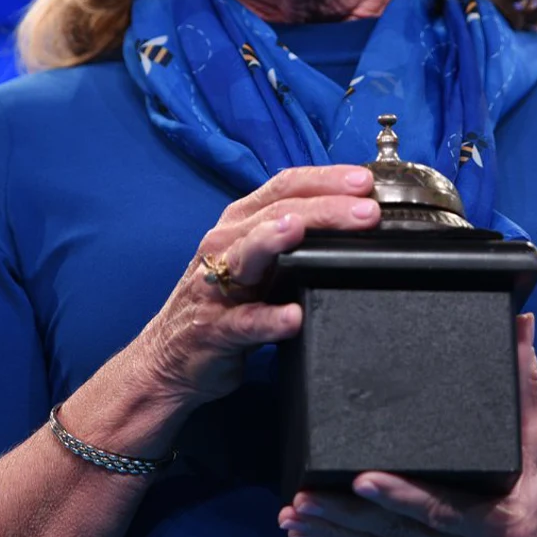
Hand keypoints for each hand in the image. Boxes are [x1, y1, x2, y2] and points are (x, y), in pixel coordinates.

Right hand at [137, 164, 380, 406]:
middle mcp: (226, 244)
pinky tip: (292, 316)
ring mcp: (216, 285)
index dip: (325, 179)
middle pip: (277, 213)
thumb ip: (294, 237)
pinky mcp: (215, 329)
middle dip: (324, 209)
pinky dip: (268, 319)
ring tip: (299, 231)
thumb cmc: (223, 302)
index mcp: (241, 222)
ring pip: (248, 254)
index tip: (364, 181)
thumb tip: (354, 218)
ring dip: (275, 241)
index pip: (285, 186)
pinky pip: (244, 322)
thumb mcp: (255, 259)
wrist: (170, 357)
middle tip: (367, 211)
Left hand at [277, 313, 536, 536]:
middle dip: (346, 517)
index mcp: (498, 524)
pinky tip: (309, 533)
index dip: (401, 497)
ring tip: (293, 515)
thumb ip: (526, 382)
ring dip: (335, 533)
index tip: (360, 478)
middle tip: (300, 498)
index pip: (442, 511)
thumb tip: (521, 321)